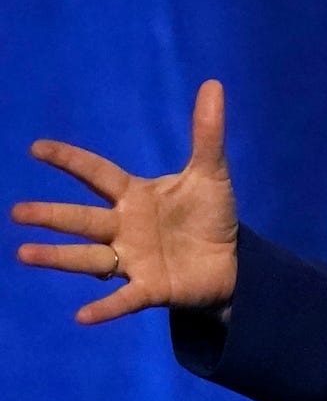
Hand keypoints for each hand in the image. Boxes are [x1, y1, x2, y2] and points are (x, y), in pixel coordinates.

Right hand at [13, 80, 239, 323]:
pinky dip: (105, 307)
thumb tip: (213, 84)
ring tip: (22, 253)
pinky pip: (124, 299)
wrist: (232, 261)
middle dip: (52, 216)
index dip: (70, 160)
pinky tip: (82, 316)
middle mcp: (125, 228)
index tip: (36, 148)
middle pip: (84, 219)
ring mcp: (134, 260)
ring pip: (89, 258)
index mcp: (135, 197)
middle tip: (17, 211)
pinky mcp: (151, 288)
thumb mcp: (211, 173)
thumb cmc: (209, 216)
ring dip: (58, 257)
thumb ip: (208, 133)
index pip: (97, 174)